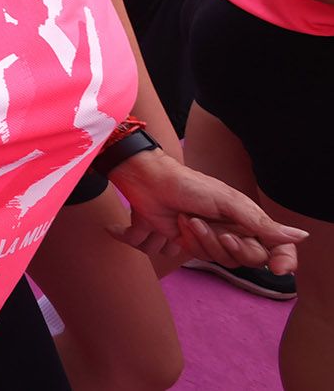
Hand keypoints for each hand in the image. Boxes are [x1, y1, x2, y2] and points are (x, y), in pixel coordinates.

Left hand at [109, 150, 306, 274]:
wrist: (150, 181)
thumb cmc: (189, 184)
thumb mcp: (227, 201)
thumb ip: (260, 222)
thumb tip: (300, 236)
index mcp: (246, 220)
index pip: (274, 249)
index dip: (282, 260)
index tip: (279, 268)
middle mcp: (231, 231)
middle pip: (244, 258)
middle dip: (225, 243)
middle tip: (209, 225)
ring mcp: (208, 238)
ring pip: (216, 259)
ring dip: (199, 239)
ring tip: (187, 218)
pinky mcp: (183, 242)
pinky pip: (188, 256)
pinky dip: (180, 240)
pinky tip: (172, 223)